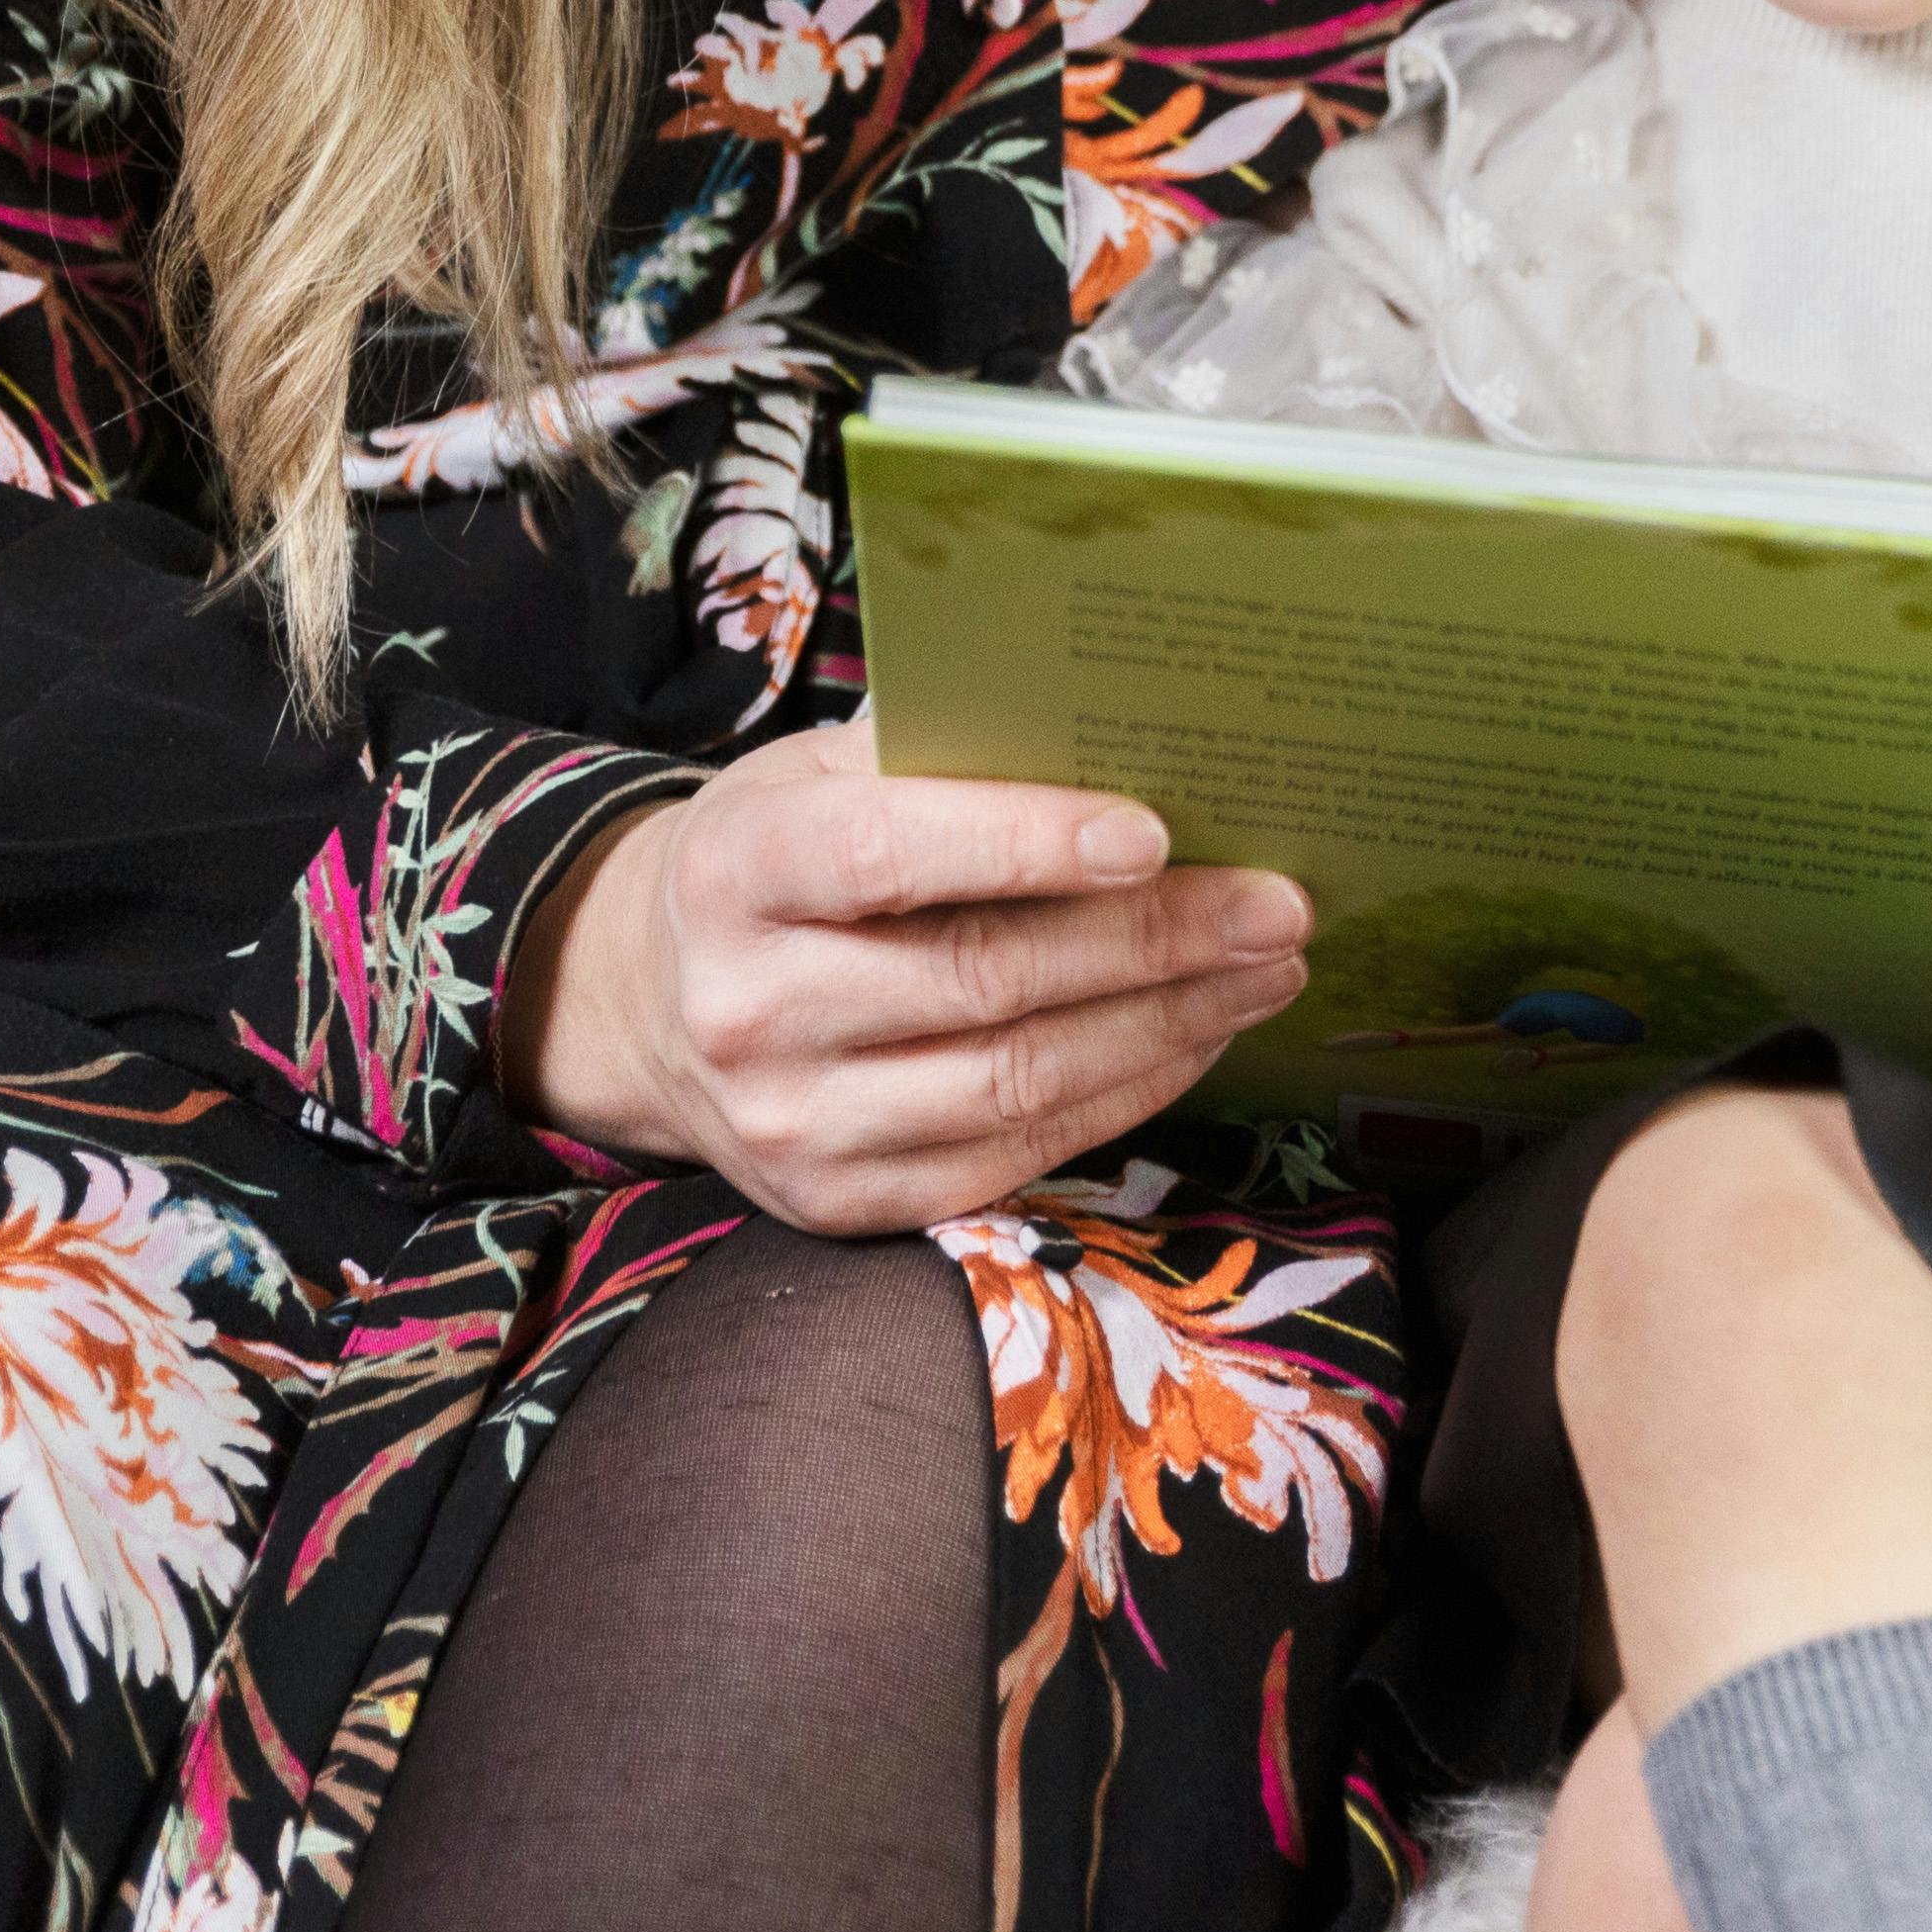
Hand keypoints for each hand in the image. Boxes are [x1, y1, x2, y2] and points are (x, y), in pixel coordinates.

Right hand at [504, 713, 1312, 1232]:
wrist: (655, 1004)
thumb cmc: (783, 858)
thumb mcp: (819, 775)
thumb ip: (941, 754)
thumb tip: (1127, 729)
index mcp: (737, 869)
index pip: (889, 856)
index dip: (1024, 843)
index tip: (1155, 832)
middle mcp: (748, 1007)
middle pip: (983, 979)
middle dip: (1154, 940)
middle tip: (1276, 904)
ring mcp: (792, 1123)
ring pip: (1017, 1081)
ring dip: (1168, 1024)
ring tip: (1263, 971)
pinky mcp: (840, 1202)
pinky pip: (1016, 1154)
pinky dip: (1126, 1092)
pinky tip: (1195, 1036)